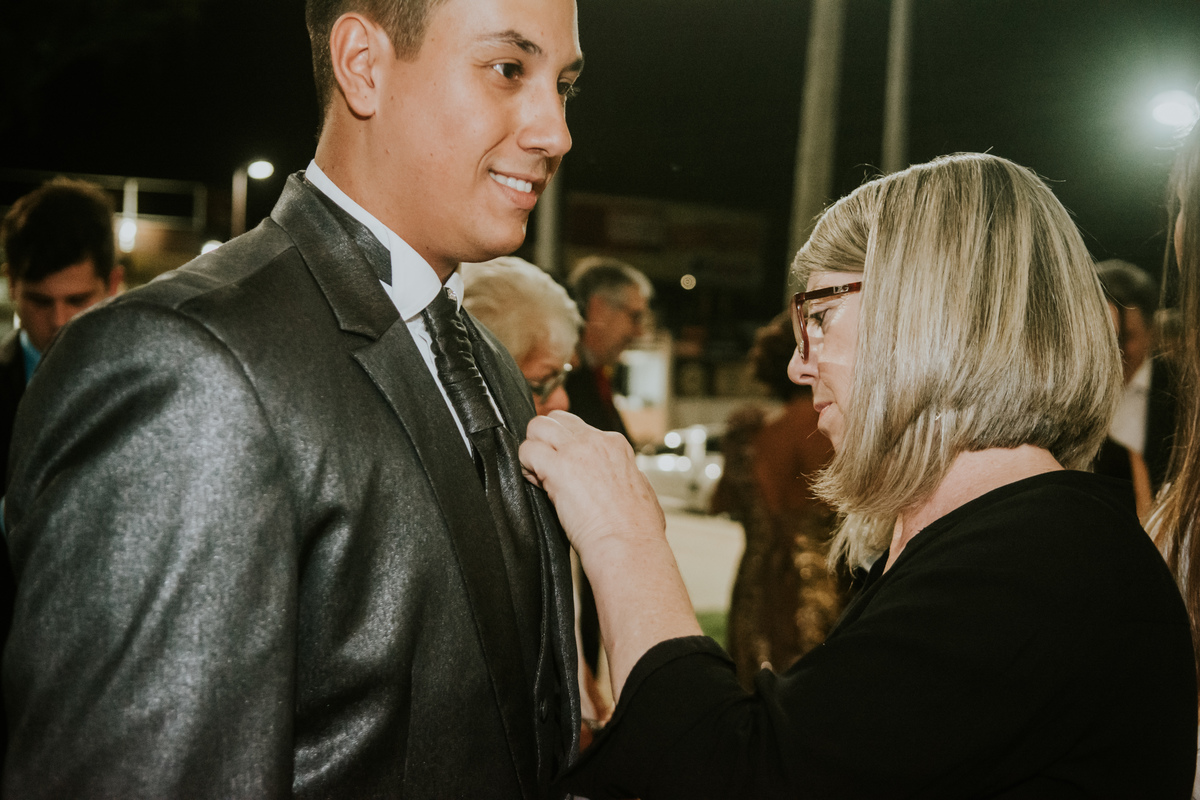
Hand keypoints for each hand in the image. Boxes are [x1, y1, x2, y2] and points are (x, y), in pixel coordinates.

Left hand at [519, 411, 665, 557]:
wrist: (628, 544)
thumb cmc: (637, 529)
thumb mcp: (640, 490)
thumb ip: (623, 476)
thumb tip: (617, 479)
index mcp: (615, 445)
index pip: (576, 427)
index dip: (563, 447)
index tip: (564, 469)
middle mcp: (595, 441)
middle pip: (554, 420)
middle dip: (544, 440)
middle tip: (544, 466)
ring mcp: (576, 451)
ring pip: (537, 426)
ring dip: (532, 449)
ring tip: (538, 474)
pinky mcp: (558, 467)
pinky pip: (527, 451)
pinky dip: (524, 467)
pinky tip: (535, 484)